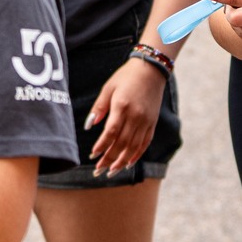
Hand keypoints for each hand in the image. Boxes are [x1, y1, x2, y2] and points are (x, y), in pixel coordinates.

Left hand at [86, 58, 165, 174]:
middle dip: (109, 159)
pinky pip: (145, 143)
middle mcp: (136, 116)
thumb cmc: (126, 77)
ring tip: (111, 171)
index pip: (111, 132)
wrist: (151, 70)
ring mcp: (146, 121)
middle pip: (122, 143)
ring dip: (122, 161)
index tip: (93, 155)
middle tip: (98, 170)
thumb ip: (99, 108)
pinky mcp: (152, 123)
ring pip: (134, 147)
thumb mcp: (108, 88)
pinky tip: (128, 163)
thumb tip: (89, 126)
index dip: (102, 146)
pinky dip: (137, 155)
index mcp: (122, 107)